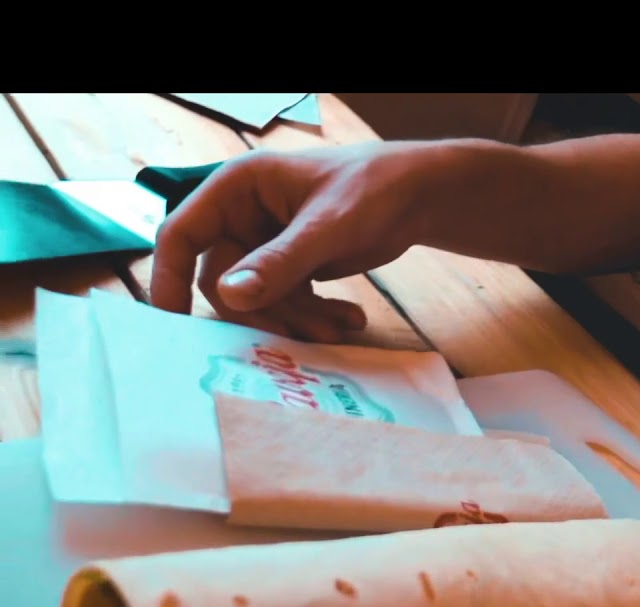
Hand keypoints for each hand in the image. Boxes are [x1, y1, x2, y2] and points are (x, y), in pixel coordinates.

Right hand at [150, 142, 458, 341]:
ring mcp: (265, 243)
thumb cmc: (373, 190)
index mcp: (237, 189)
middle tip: (306, 332)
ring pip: (257, 299)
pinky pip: (285, 302)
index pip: (181, 234)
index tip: (175, 325)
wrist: (419, 196)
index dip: (169, 279)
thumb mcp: (328, 227)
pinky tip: (349, 319)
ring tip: (341, 326)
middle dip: (265, 310)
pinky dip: (313, 316)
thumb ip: (280, 262)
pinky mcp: (290, 266)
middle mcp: (242, 216)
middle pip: (223, 280)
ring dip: (296, 318)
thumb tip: (229, 296)